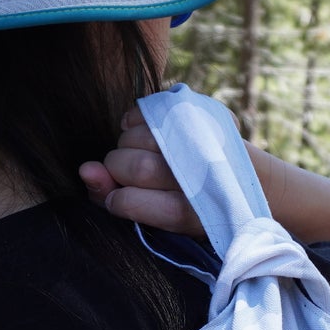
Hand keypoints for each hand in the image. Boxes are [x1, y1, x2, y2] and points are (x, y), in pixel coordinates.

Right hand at [78, 107, 204, 238]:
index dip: (116, 199)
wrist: (243, 183)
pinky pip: (153, 109)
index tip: (116, 198)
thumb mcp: (160, 220)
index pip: (134, 202)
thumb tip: (86, 170)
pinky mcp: (208, 117)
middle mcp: (205, 179)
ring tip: (135, 152)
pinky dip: (136, 119)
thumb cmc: (191, 206)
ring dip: (126, 143)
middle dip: (117, 168)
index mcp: (196, 216)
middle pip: (138, 167)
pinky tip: (141, 132)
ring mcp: (208, 144)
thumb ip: (120, 202)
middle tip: (122, 170)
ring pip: (143, 136)